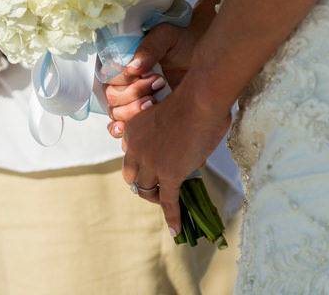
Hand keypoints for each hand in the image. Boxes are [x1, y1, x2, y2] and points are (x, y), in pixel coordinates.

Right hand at [104, 0, 219, 137]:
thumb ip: (150, 48)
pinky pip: (121, 127)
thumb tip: (132, 69)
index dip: (126, 81)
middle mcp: (123, 81)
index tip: (150, 76)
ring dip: (132, 112)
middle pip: (112, 98)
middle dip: (133, 95)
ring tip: (154, 102)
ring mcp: (131, 99)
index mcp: (123, 61)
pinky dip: (119, 130)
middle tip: (159, 85)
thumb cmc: (186, 42)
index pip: (110, 78)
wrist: (207, 56)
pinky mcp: (142, 114)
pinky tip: (127, 131)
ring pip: (116, 113)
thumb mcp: (167, 37)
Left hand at [121, 73, 231, 234]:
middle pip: (132, 176)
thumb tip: (179, 147)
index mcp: (132, 131)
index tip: (153, 165)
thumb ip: (164, 134)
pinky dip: (171, 216)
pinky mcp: (169, 175)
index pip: (130, 155)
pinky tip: (175, 229)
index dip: (141, 162)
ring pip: (146, 189)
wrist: (198, 102)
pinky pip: (168, 201)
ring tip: (167, 201)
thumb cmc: (189, 100)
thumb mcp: (163, 116)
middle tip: (157, 187)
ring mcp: (151, 163)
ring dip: (155, 197)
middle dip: (143, 182)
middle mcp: (135, 148)